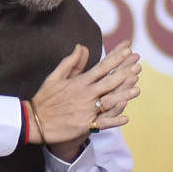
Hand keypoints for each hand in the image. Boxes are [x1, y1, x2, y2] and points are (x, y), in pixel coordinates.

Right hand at [29, 41, 141, 158]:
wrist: (34, 121)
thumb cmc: (45, 98)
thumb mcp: (55, 76)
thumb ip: (71, 62)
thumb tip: (82, 46)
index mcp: (79, 82)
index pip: (101, 67)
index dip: (116, 58)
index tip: (128, 49)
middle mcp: (85, 94)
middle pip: (108, 82)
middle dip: (125, 73)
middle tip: (138, 65)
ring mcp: (85, 110)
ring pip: (108, 101)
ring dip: (123, 95)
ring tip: (137, 90)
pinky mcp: (84, 125)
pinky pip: (102, 123)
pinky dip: (114, 120)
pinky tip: (126, 117)